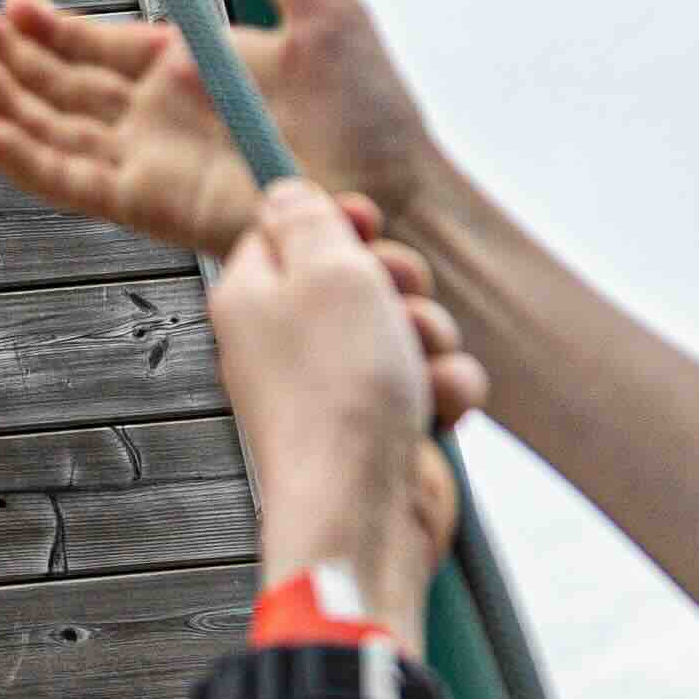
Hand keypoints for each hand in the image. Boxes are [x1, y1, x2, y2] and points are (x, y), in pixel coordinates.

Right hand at [0, 0, 446, 260]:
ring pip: (56, 130)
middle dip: (13, 59)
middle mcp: (158, 117)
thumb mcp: (324, 6)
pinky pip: (74, 183)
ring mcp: (151, 162)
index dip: (49, 26)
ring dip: (9, 102)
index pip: (96, 46)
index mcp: (187, 68)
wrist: (394, 189)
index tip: (12, 2)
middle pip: (62, 86)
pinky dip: (30, 162)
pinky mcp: (151, 205)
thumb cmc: (373, 109)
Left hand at [209, 182, 478, 608]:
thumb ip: (307, 218)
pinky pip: (433, 383)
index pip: (285, 233)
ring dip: (430, 336)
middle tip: (398, 296)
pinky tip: (438, 407)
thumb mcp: (324, 269)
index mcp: (252, 297)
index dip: (333, 221)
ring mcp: (339, 388)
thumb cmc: (337, 388)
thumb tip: (285, 191)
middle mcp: (288, 342)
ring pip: (408, 328)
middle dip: (399, 280)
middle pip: (357, 277)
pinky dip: (445, 390)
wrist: (364, 507)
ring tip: (418, 363)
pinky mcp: (387, 427)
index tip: (365, 218)